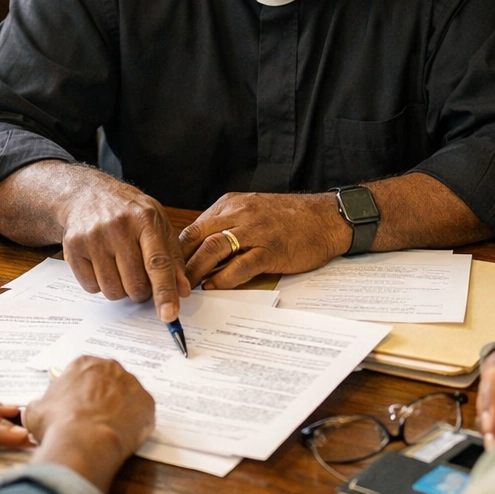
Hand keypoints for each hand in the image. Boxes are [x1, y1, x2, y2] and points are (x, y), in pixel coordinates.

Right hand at [22, 355, 155, 491]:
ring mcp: (132, 385)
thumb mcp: (35, 410)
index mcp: (84, 364)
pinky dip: (135, 423)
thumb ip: (42, 402)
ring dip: (120, 408)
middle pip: (108, 380)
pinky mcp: (147, 404)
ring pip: (127, 395)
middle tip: (93, 418)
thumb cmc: (57, 424)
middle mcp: (111, 368)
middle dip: (102, 397)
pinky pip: (142, 412)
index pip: (84, 372)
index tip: (78, 405)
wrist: (82, 443)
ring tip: (108, 430)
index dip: (81, 391)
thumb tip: (40, 408)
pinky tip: (123, 436)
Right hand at [57, 169, 189, 323]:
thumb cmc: (129, 212)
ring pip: (112, 291)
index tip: (169, 314)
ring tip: (120, 267)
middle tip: (141, 278)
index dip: (164, 292)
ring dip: (120, 289)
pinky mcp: (73, 247)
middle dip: (142, 292)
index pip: (157, 263)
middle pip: (134, 284)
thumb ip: (173, 258)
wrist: (87, 194)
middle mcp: (118, 227)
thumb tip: (183, 291)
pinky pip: (91, 287)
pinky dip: (100, 284)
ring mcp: (93, 237)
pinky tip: (102, 264)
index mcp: (145, 220)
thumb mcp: (158, 224)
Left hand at [178, 191, 351, 289]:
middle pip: (198, 238)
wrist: (326, 218)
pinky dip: (223, 278)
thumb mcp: (253, 211)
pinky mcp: (270, 249)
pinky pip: (240, 265)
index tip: (168, 268)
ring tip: (185, 288)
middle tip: (169, 283)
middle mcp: (240, 214)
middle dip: (180, 262)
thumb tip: (202, 250)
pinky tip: (214, 287)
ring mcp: (255, 231)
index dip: (178, 250)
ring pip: (213, 250)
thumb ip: (228, 225)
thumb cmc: (291, 218)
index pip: (194, 227)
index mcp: (232, 205)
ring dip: (195, 271)